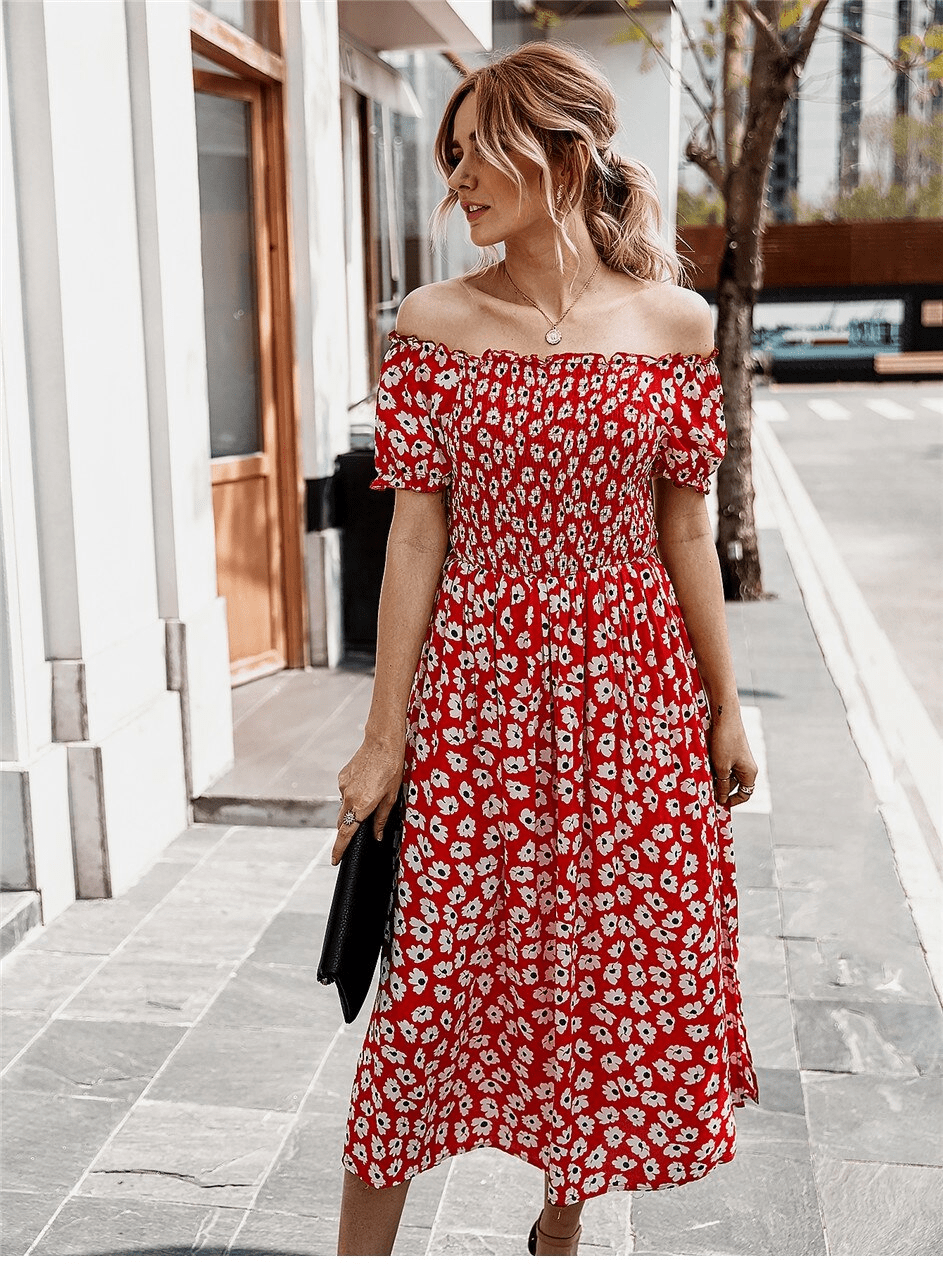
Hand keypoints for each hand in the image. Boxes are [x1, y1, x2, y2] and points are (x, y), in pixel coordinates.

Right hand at [332, 735, 405, 865]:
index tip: (335, 860)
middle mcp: (348, 798)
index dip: (339, 850)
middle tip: (358, 830)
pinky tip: (366, 785)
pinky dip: (353, 794)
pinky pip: (345, 792)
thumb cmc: (392, 768)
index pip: (345, 834)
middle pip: (342, 822)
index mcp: (362, 806)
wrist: (382, 742)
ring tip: (370, 798)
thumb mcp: (392, 797)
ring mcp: (343, 786)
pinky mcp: (342, 776)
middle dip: (348, 829)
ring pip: (344, 806)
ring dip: (352, 809)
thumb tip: (376, 835)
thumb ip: (381, 819)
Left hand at [708, 714, 757, 808]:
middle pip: (734, 785)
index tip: (718, 804)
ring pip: (728, 775)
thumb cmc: (725, 742)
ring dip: (716, 779)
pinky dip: (715, 769)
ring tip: (702, 780)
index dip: (732, 801)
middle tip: (706, 793)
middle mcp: (747, 767)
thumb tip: (722, 799)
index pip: (745, 794)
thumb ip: (722, 785)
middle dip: (721, 790)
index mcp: (749, 773)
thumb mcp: (721, 767)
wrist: (725, 717)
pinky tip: (704, 768)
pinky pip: (725, 765)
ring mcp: (740, 759)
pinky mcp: (732, 751)